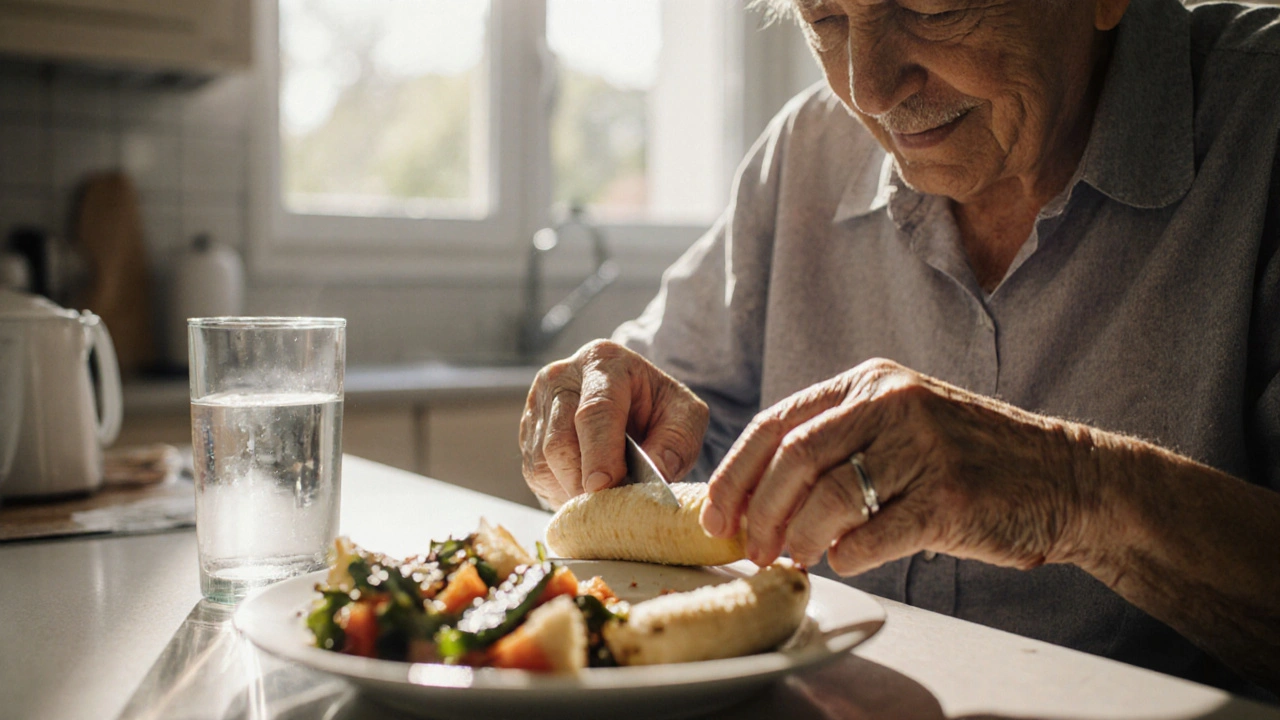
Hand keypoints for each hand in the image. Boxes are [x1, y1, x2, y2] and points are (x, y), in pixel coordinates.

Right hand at [520, 340, 709, 507]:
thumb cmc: (658, 406)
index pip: (596, 411)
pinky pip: (535, 472)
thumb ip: (676, 442)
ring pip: (542, 461)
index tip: (604, 486)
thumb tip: (655, 477)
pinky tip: (585, 488)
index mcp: (603, 363)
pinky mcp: (527, 431)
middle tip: (609, 508)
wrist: (631, 398)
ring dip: (571, 490)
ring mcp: (538, 403)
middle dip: (583, 482)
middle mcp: (561, 377)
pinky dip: (560, 490)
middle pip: (560, 441)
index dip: (599, 453)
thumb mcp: (685, 415)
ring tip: (603, 499)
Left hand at [700, 358, 1092, 574]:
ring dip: (798, 539)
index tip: (715, 514)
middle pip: (792, 459)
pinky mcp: (949, 497)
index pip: (775, 422)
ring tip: (795, 557)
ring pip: (827, 499)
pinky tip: (847, 560)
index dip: (735, 474)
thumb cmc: (968, 459)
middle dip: (758, 512)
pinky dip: (848, 557)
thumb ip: (836, 442)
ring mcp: (923, 448)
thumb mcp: (900, 423)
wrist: (1065, 478)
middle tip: (750, 548)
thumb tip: (755, 496)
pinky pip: (873, 537)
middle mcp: (892, 404)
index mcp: (869, 383)